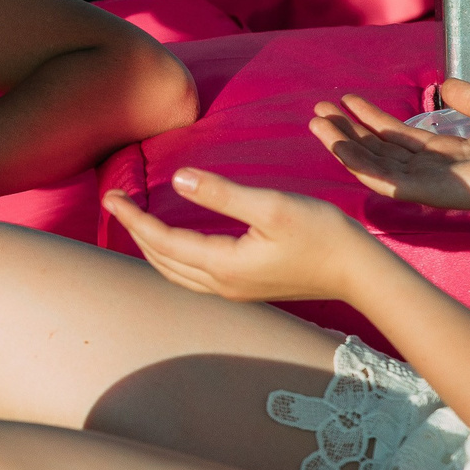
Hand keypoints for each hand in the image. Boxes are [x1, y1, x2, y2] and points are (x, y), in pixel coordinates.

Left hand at [101, 168, 376, 304]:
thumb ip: (222, 194)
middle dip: (134, 231)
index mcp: (222, 265)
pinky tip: (173, 244)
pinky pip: (192, 275)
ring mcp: (234, 290)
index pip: (161, 241)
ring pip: (174, 272)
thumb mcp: (271, 206)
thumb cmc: (322, 234)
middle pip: (161, 260)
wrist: (359, 272)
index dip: (133, 217)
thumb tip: (179, 179)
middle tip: (114, 202)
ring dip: (150, 247)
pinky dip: (171, 257)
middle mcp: (222, 284)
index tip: (110, 196)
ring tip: (134, 221)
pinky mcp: (246, 288)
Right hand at [311, 77, 469, 215]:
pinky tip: (336, 145)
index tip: (348, 100)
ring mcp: (425, 183)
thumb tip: (446, 84)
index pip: (400, 137)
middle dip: (348, 130)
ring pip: (373, 163)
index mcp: (449, 154)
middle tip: (319, 111)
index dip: (372, 118)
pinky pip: (382, 178)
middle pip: (379, 149)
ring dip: (342, 143)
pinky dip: (357, 162)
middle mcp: (432, 170)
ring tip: (316, 124)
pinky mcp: (423, 191)